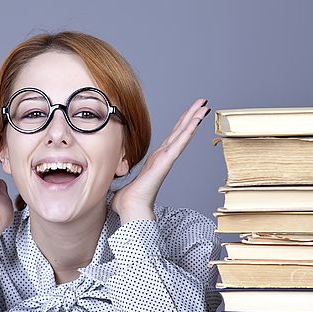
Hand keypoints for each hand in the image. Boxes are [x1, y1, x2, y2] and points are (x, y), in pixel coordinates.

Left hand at [111, 98, 210, 223]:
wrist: (130, 209)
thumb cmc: (127, 200)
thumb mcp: (121, 180)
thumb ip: (119, 175)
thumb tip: (108, 174)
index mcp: (155, 160)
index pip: (170, 138)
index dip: (180, 124)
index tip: (189, 113)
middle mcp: (163, 157)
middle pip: (179, 132)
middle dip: (191, 116)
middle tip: (202, 102)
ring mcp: (166, 159)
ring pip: (182, 134)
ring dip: (194, 119)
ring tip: (204, 106)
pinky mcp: (165, 162)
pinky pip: (178, 143)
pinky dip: (188, 131)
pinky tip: (196, 120)